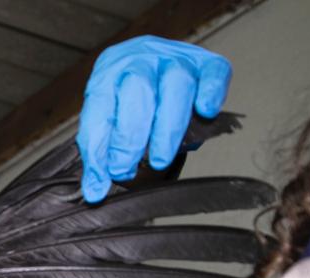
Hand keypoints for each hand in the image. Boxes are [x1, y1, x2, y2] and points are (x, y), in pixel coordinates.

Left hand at [77, 35, 231, 201]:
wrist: (150, 58)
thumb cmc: (127, 94)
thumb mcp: (107, 116)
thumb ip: (101, 148)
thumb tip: (96, 189)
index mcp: (108, 73)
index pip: (100, 110)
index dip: (98, 150)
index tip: (99, 184)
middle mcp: (140, 59)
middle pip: (138, 91)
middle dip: (130, 138)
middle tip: (126, 170)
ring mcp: (174, 57)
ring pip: (176, 85)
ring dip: (167, 128)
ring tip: (160, 160)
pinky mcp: (206, 62)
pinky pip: (213, 73)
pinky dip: (211, 93)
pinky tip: (206, 113)